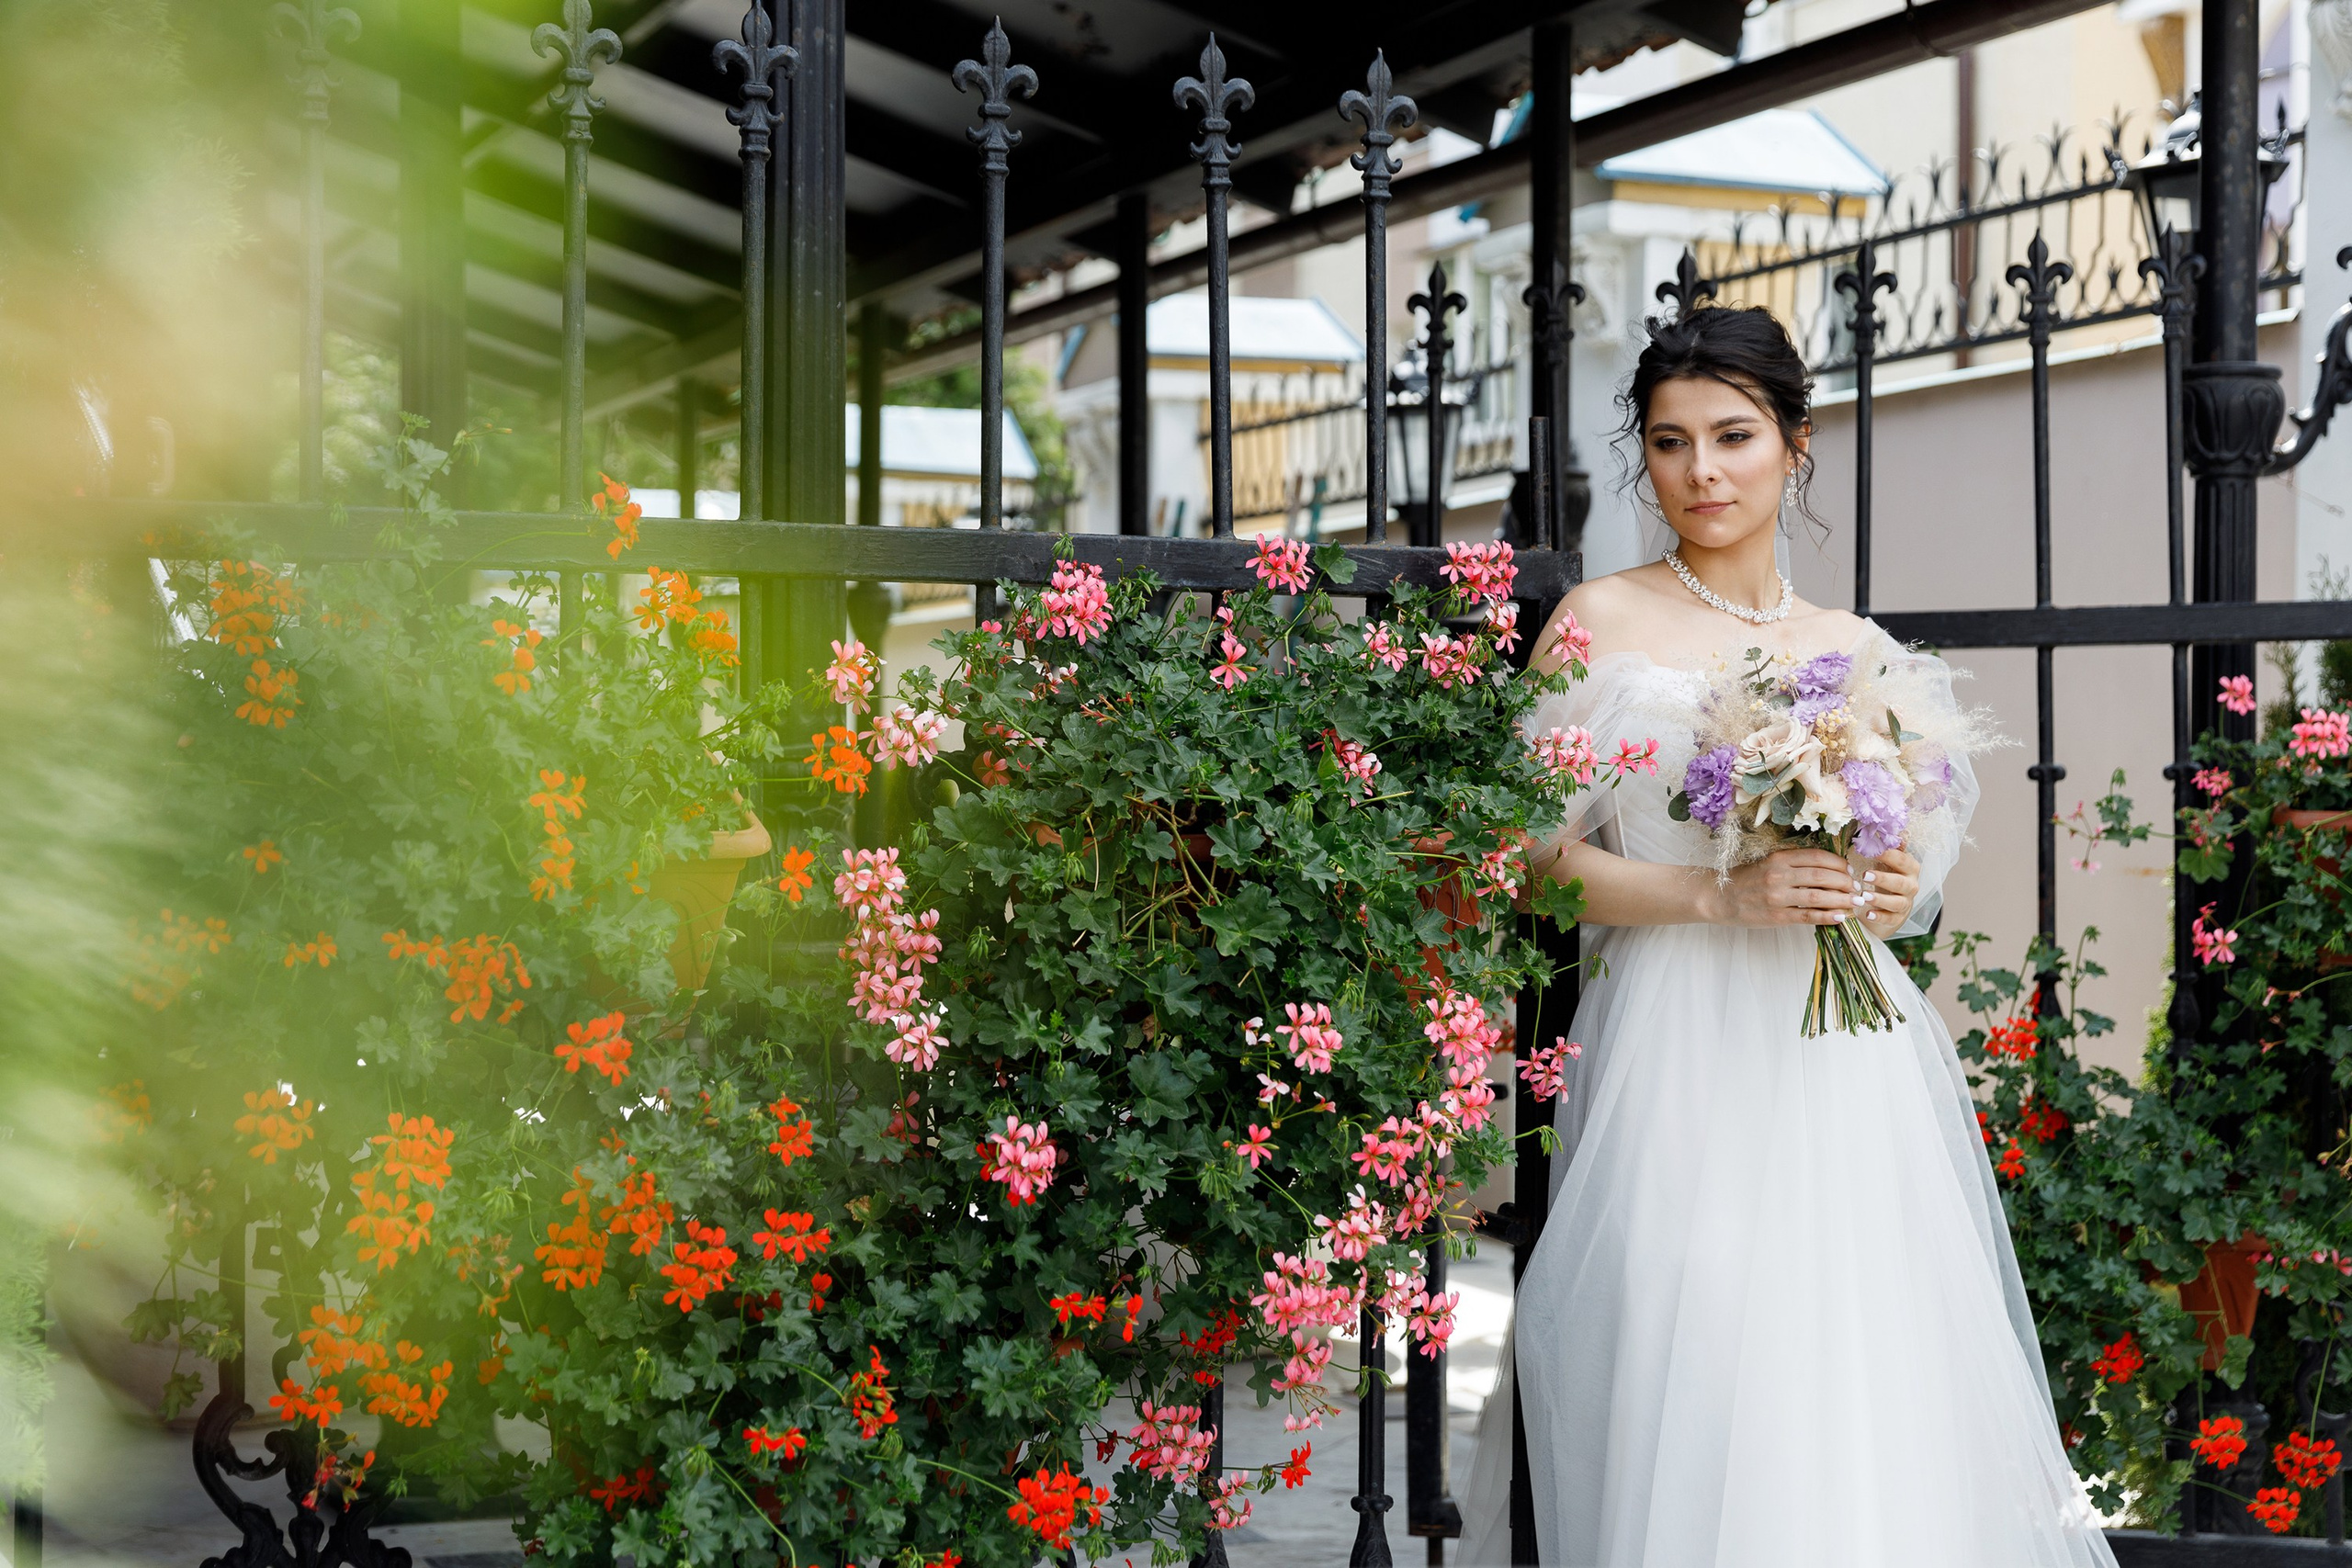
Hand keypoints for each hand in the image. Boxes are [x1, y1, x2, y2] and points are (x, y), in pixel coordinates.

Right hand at [1701, 847, 1865, 927]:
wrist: (1718, 898)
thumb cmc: (1746, 880)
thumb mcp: (1768, 863)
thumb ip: (1794, 864)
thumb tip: (1829, 870)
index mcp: (1779, 858)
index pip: (1818, 857)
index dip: (1839, 864)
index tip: (1849, 870)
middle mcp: (1779, 875)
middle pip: (1823, 876)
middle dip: (1845, 882)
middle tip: (1857, 888)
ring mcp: (1777, 897)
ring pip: (1819, 896)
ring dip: (1842, 899)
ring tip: (1855, 902)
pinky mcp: (1776, 916)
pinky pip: (1808, 916)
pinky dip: (1827, 916)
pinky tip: (1841, 917)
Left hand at [1853, 847, 1919, 939]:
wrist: (1888, 904)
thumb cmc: (1885, 875)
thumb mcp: (1886, 861)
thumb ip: (1886, 847)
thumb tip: (1882, 829)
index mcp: (1909, 868)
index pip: (1902, 860)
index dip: (1888, 855)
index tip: (1872, 850)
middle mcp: (1911, 885)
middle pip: (1901, 882)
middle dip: (1883, 878)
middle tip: (1865, 875)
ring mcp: (1906, 903)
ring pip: (1897, 902)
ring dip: (1881, 899)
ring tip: (1865, 896)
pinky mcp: (1898, 918)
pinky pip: (1891, 918)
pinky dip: (1880, 917)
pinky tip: (1868, 914)